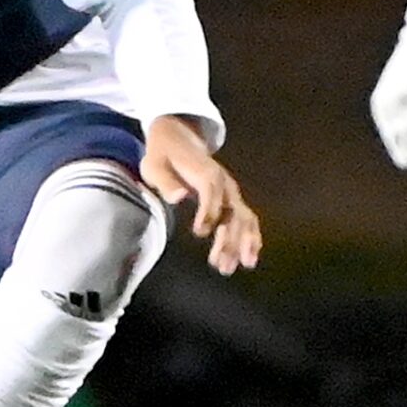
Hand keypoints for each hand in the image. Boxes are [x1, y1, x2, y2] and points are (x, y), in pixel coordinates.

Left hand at [142, 115, 261, 276]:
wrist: (178, 138)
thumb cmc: (163, 155)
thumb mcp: (155, 165)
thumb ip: (166, 183)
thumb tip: (178, 197)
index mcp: (205, 173)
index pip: (211, 193)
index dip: (208, 213)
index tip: (199, 233)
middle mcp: (224, 183)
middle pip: (233, 211)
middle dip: (229, 239)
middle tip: (219, 265)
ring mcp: (230, 192)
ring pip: (243, 219)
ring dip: (240, 244)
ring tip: (229, 268)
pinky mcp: (232, 200)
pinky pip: (247, 219)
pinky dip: (250, 238)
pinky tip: (248, 258)